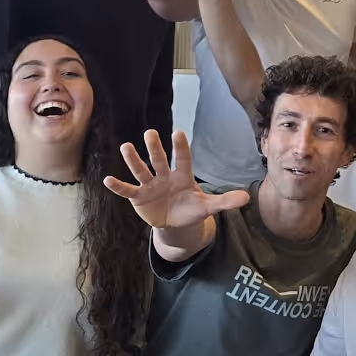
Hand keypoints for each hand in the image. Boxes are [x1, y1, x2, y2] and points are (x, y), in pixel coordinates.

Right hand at [104, 130, 250, 230]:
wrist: (175, 222)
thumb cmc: (191, 208)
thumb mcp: (209, 206)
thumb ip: (226, 201)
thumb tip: (248, 198)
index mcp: (183, 175)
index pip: (183, 159)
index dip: (180, 147)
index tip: (178, 133)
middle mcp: (164, 176)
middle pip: (159, 160)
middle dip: (155, 148)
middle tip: (150, 133)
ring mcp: (150, 185)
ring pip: (141, 170)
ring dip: (134, 160)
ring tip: (126, 146)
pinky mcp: (138, 197)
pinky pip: (127, 190)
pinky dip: (118, 186)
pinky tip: (107, 179)